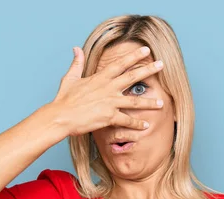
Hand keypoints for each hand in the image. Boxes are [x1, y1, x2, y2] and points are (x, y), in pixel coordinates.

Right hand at [48, 45, 164, 136]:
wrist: (61, 117)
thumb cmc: (64, 99)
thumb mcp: (70, 78)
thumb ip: (77, 63)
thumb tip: (77, 48)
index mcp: (100, 78)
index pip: (120, 64)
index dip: (134, 56)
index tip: (146, 50)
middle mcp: (108, 88)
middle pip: (132, 77)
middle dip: (148, 70)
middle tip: (162, 64)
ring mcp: (109, 102)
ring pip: (134, 101)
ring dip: (149, 102)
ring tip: (161, 102)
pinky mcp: (109, 117)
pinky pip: (127, 120)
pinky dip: (137, 123)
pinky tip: (146, 125)